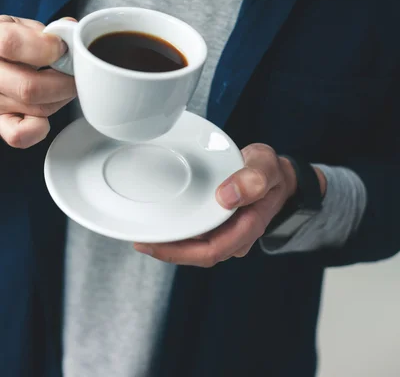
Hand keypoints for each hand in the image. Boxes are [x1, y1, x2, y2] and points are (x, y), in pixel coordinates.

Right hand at [0, 15, 76, 147]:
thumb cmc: (7, 42)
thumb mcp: (19, 25)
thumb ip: (44, 30)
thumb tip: (69, 30)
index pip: (11, 44)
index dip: (45, 47)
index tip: (62, 48)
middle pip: (29, 87)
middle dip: (65, 82)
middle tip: (76, 73)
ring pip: (36, 108)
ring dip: (61, 98)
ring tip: (64, 85)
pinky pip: (20, 135)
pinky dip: (40, 127)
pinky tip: (46, 110)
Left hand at [134, 144, 325, 265]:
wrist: (276, 174)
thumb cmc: (269, 170)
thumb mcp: (266, 165)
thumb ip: (253, 178)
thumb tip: (226, 197)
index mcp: (249, 226)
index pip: (212, 250)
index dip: (181, 252)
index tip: (155, 243)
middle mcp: (237, 236)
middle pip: (199, 254)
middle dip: (169, 251)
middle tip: (140, 240)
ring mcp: (228, 233)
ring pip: (196, 248)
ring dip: (171, 245)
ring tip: (144, 234)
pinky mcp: (219, 226)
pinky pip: (197, 236)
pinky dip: (179, 234)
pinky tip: (162, 225)